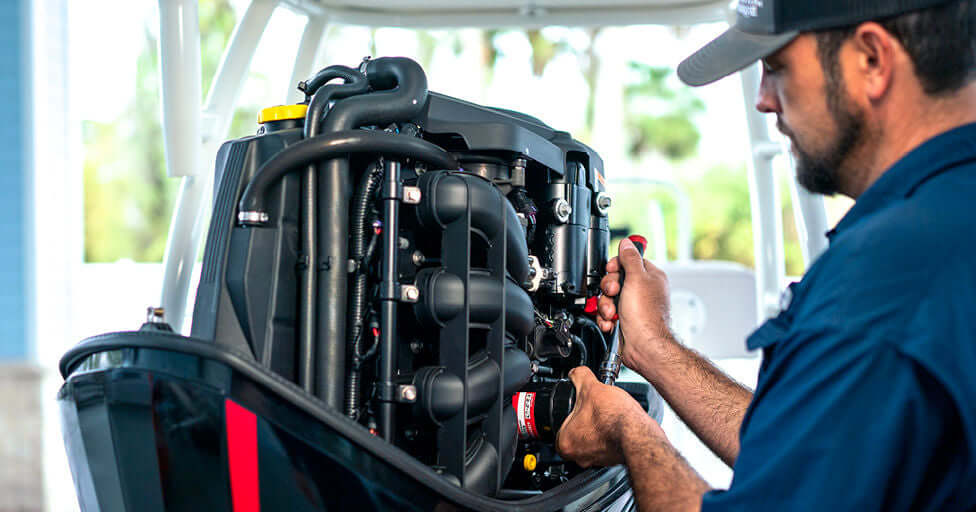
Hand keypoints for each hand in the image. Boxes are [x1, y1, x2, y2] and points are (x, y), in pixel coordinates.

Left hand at [555, 367, 663, 467]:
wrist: (638, 431)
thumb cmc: (614, 416)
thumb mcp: (591, 386)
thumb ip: (579, 376)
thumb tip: (576, 372)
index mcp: (566, 443)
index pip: (559, 428)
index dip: (569, 414)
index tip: (576, 408)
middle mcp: (578, 457)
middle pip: (575, 436)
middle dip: (584, 423)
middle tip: (591, 411)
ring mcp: (597, 461)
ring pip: (592, 443)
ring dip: (598, 430)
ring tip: (605, 416)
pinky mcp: (613, 461)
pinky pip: (607, 447)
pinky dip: (610, 437)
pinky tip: (615, 425)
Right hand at [597, 238, 672, 370]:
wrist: (643, 346)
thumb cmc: (646, 316)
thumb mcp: (636, 278)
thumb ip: (630, 258)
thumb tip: (628, 243)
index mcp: (649, 277)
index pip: (628, 262)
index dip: (616, 266)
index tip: (614, 271)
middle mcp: (641, 291)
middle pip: (614, 279)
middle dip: (608, 288)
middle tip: (613, 293)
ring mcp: (631, 306)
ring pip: (607, 298)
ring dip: (605, 306)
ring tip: (613, 312)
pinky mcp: (622, 320)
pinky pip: (606, 313)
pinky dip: (606, 319)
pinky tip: (612, 322)